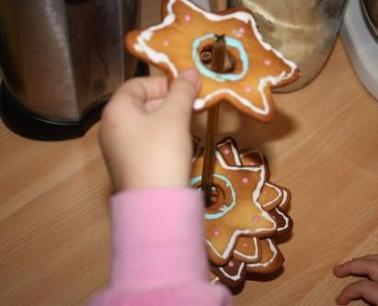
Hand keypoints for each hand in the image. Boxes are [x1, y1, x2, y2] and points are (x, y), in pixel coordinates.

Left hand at [99, 69, 200, 190]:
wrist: (154, 203)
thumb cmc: (161, 151)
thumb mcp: (175, 116)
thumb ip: (183, 91)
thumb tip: (190, 72)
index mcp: (116, 110)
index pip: (137, 84)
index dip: (163, 83)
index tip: (186, 91)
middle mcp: (111, 127)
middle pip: (141, 104)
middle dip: (168, 103)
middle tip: (191, 108)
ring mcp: (116, 149)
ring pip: (145, 125)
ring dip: (168, 121)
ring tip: (187, 127)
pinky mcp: (127, 166)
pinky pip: (144, 143)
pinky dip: (161, 139)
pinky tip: (177, 148)